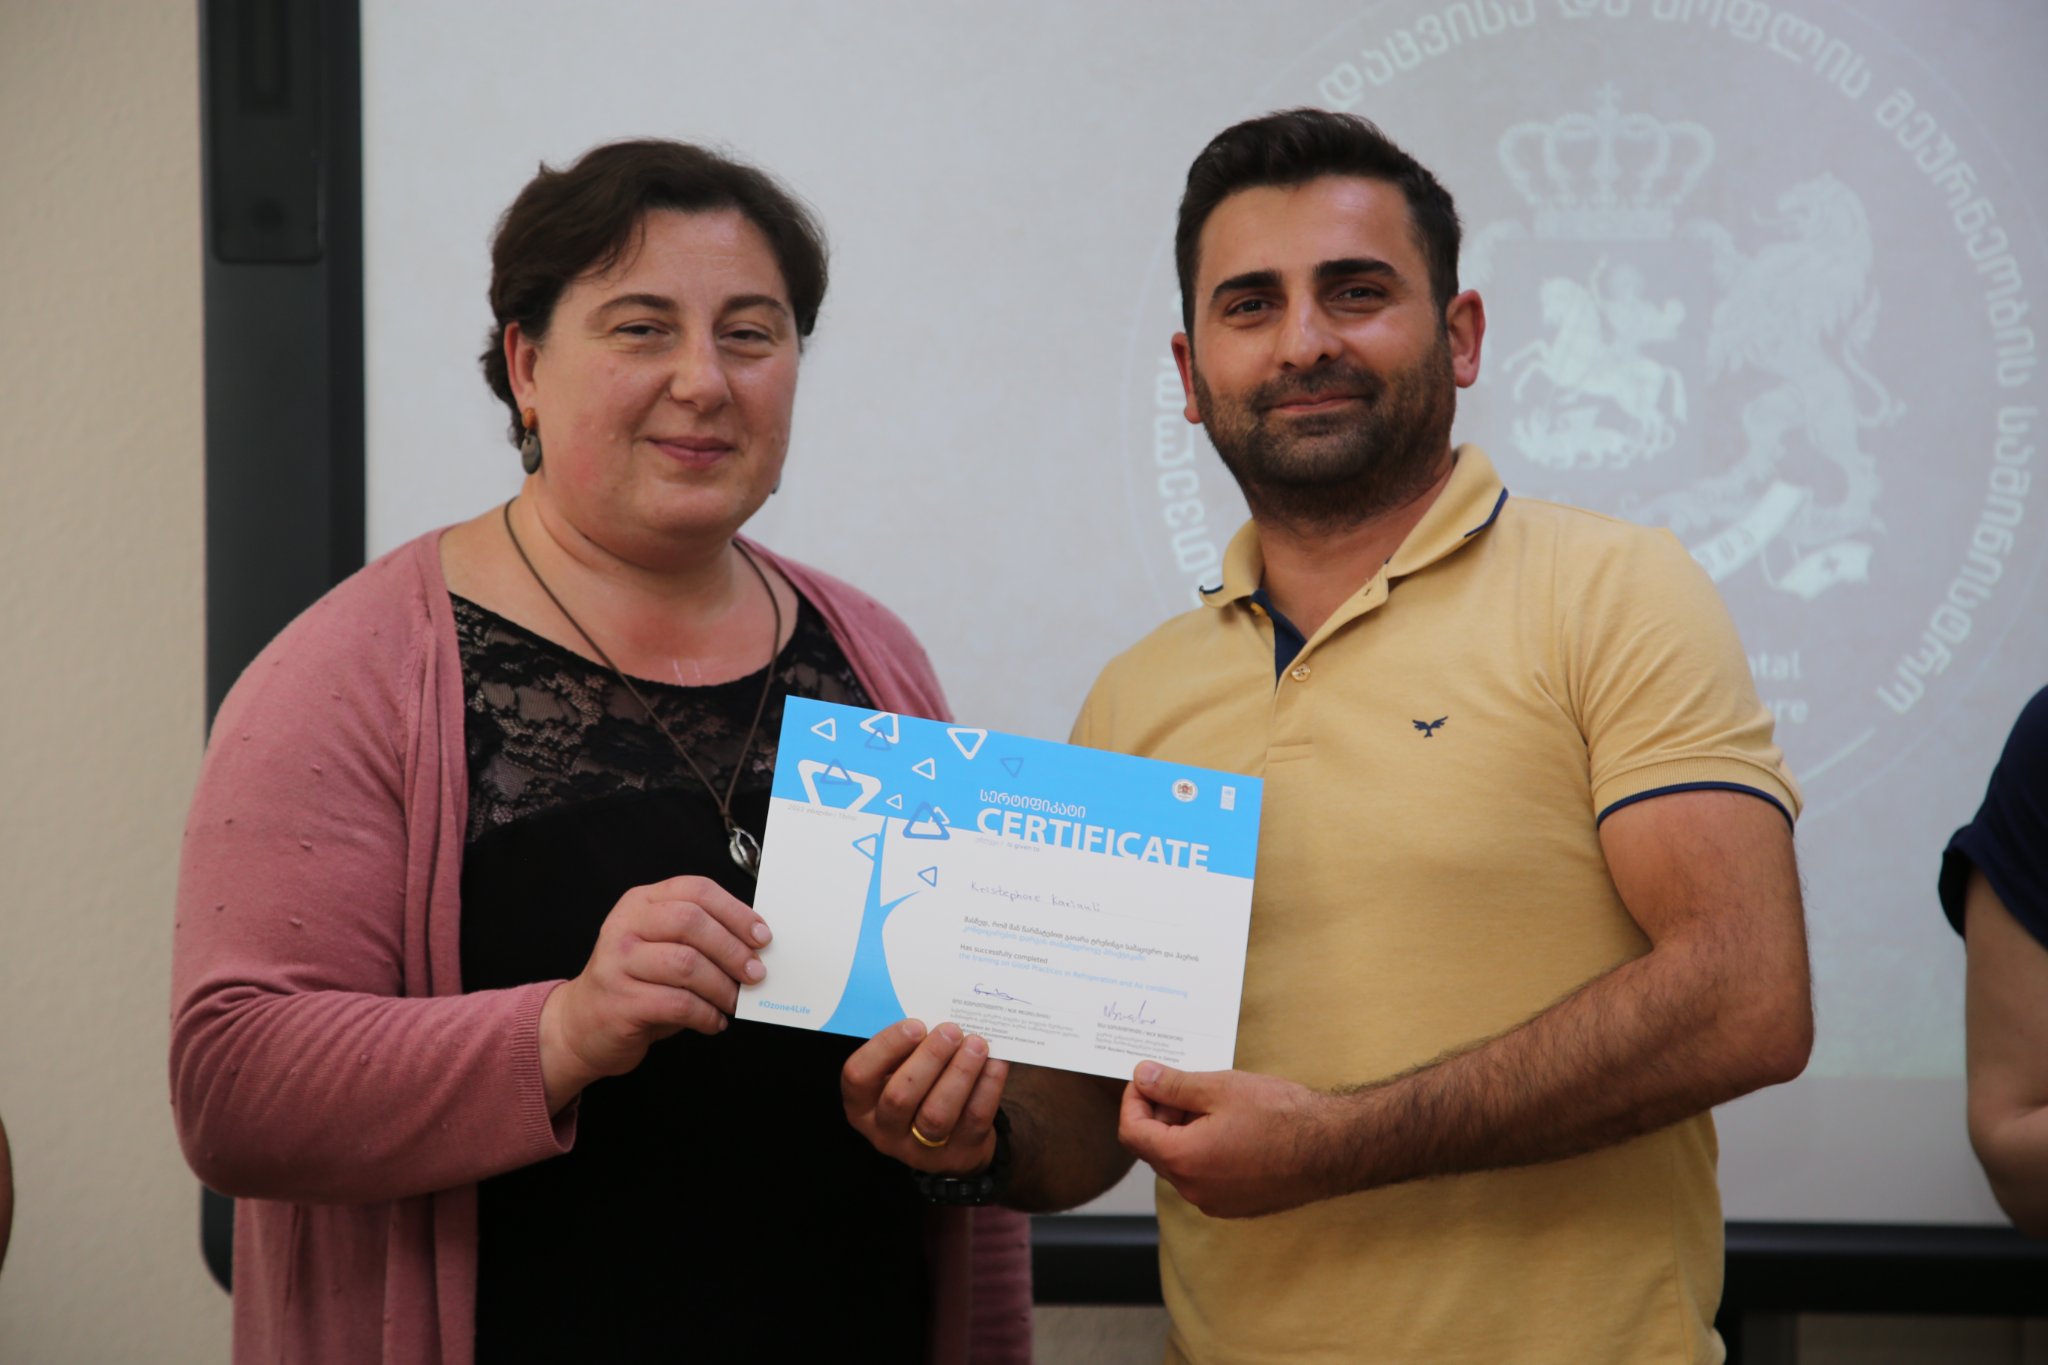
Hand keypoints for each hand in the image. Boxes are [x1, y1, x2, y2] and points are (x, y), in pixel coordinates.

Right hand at [539, 876, 769, 1112]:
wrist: (581, 1025)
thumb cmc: (635, 984)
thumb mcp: (660, 946)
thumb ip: (697, 937)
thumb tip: (754, 946)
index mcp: (640, 903)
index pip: (696, 890)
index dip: (736, 911)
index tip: (762, 936)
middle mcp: (625, 926)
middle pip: (691, 922)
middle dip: (733, 949)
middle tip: (755, 973)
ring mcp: (618, 963)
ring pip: (687, 964)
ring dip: (722, 986)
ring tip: (735, 1002)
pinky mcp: (620, 1001)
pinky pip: (678, 1004)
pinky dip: (706, 1015)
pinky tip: (714, 1022)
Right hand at [842, 1019, 1008, 1174]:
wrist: (953, 1141)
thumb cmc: (921, 1090)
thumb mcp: (900, 1072)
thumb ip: (908, 1050)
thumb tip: (937, 1015)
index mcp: (862, 1104)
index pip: (858, 1075)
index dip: (885, 1047)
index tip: (915, 1024)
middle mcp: (885, 1131)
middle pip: (900, 1097)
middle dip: (929, 1058)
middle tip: (952, 1030)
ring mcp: (920, 1150)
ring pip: (937, 1114)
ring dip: (959, 1073)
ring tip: (977, 1044)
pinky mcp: (958, 1155)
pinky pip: (973, 1120)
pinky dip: (987, 1087)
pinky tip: (995, 1063)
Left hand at [1118, 1062, 1344, 1218]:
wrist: (1334, 1148)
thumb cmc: (1282, 1116)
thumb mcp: (1221, 1088)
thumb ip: (1174, 1084)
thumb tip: (1142, 1077)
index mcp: (1184, 1160)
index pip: (1132, 1132)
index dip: (1133, 1100)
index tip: (1147, 1078)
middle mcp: (1193, 1190)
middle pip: (1154, 1148)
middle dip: (1159, 1113)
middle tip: (1183, 1083)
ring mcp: (1215, 1202)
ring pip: (1179, 1163)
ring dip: (1182, 1131)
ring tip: (1210, 1101)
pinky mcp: (1235, 1205)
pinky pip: (1202, 1176)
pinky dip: (1202, 1150)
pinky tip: (1227, 1125)